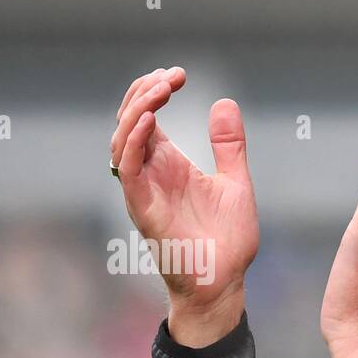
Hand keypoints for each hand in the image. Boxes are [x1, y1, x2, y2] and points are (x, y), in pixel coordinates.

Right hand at [112, 66, 259, 345]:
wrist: (224, 282)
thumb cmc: (227, 239)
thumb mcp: (236, 182)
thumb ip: (229, 146)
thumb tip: (225, 102)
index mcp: (168, 163)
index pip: (147, 115)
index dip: (155, 89)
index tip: (180, 75)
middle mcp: (150, 172)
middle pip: (129, 120)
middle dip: (144, 92)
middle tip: (172, 77)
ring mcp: (143, 189)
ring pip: (122, 140)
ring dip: (137, 110)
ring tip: (160, 91)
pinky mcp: (142, 208)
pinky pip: (127, 170)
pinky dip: (134, 143)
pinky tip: (151, 121)